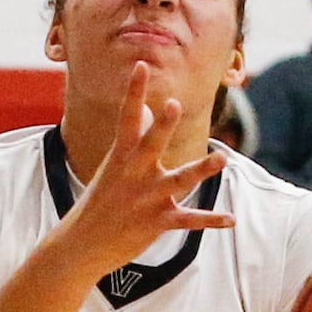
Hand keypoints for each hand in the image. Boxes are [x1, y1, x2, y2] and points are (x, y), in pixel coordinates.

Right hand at [58, 61, 232, 274]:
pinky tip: (230, 220)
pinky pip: (188, 220)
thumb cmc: (100, 201)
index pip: (128, 119)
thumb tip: (147, 109)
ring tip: (222, 158)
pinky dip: (210, 220)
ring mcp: (146, 199)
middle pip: (151, 144)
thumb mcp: (112, 167)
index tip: (141, 66)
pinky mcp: (156, 222)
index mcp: (120, 158)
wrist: (81, 246)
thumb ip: (134, 138)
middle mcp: (134, 175)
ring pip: (179, 180)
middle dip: (161, 126)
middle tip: (172, 104)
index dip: (134, 92)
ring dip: (201, 170)